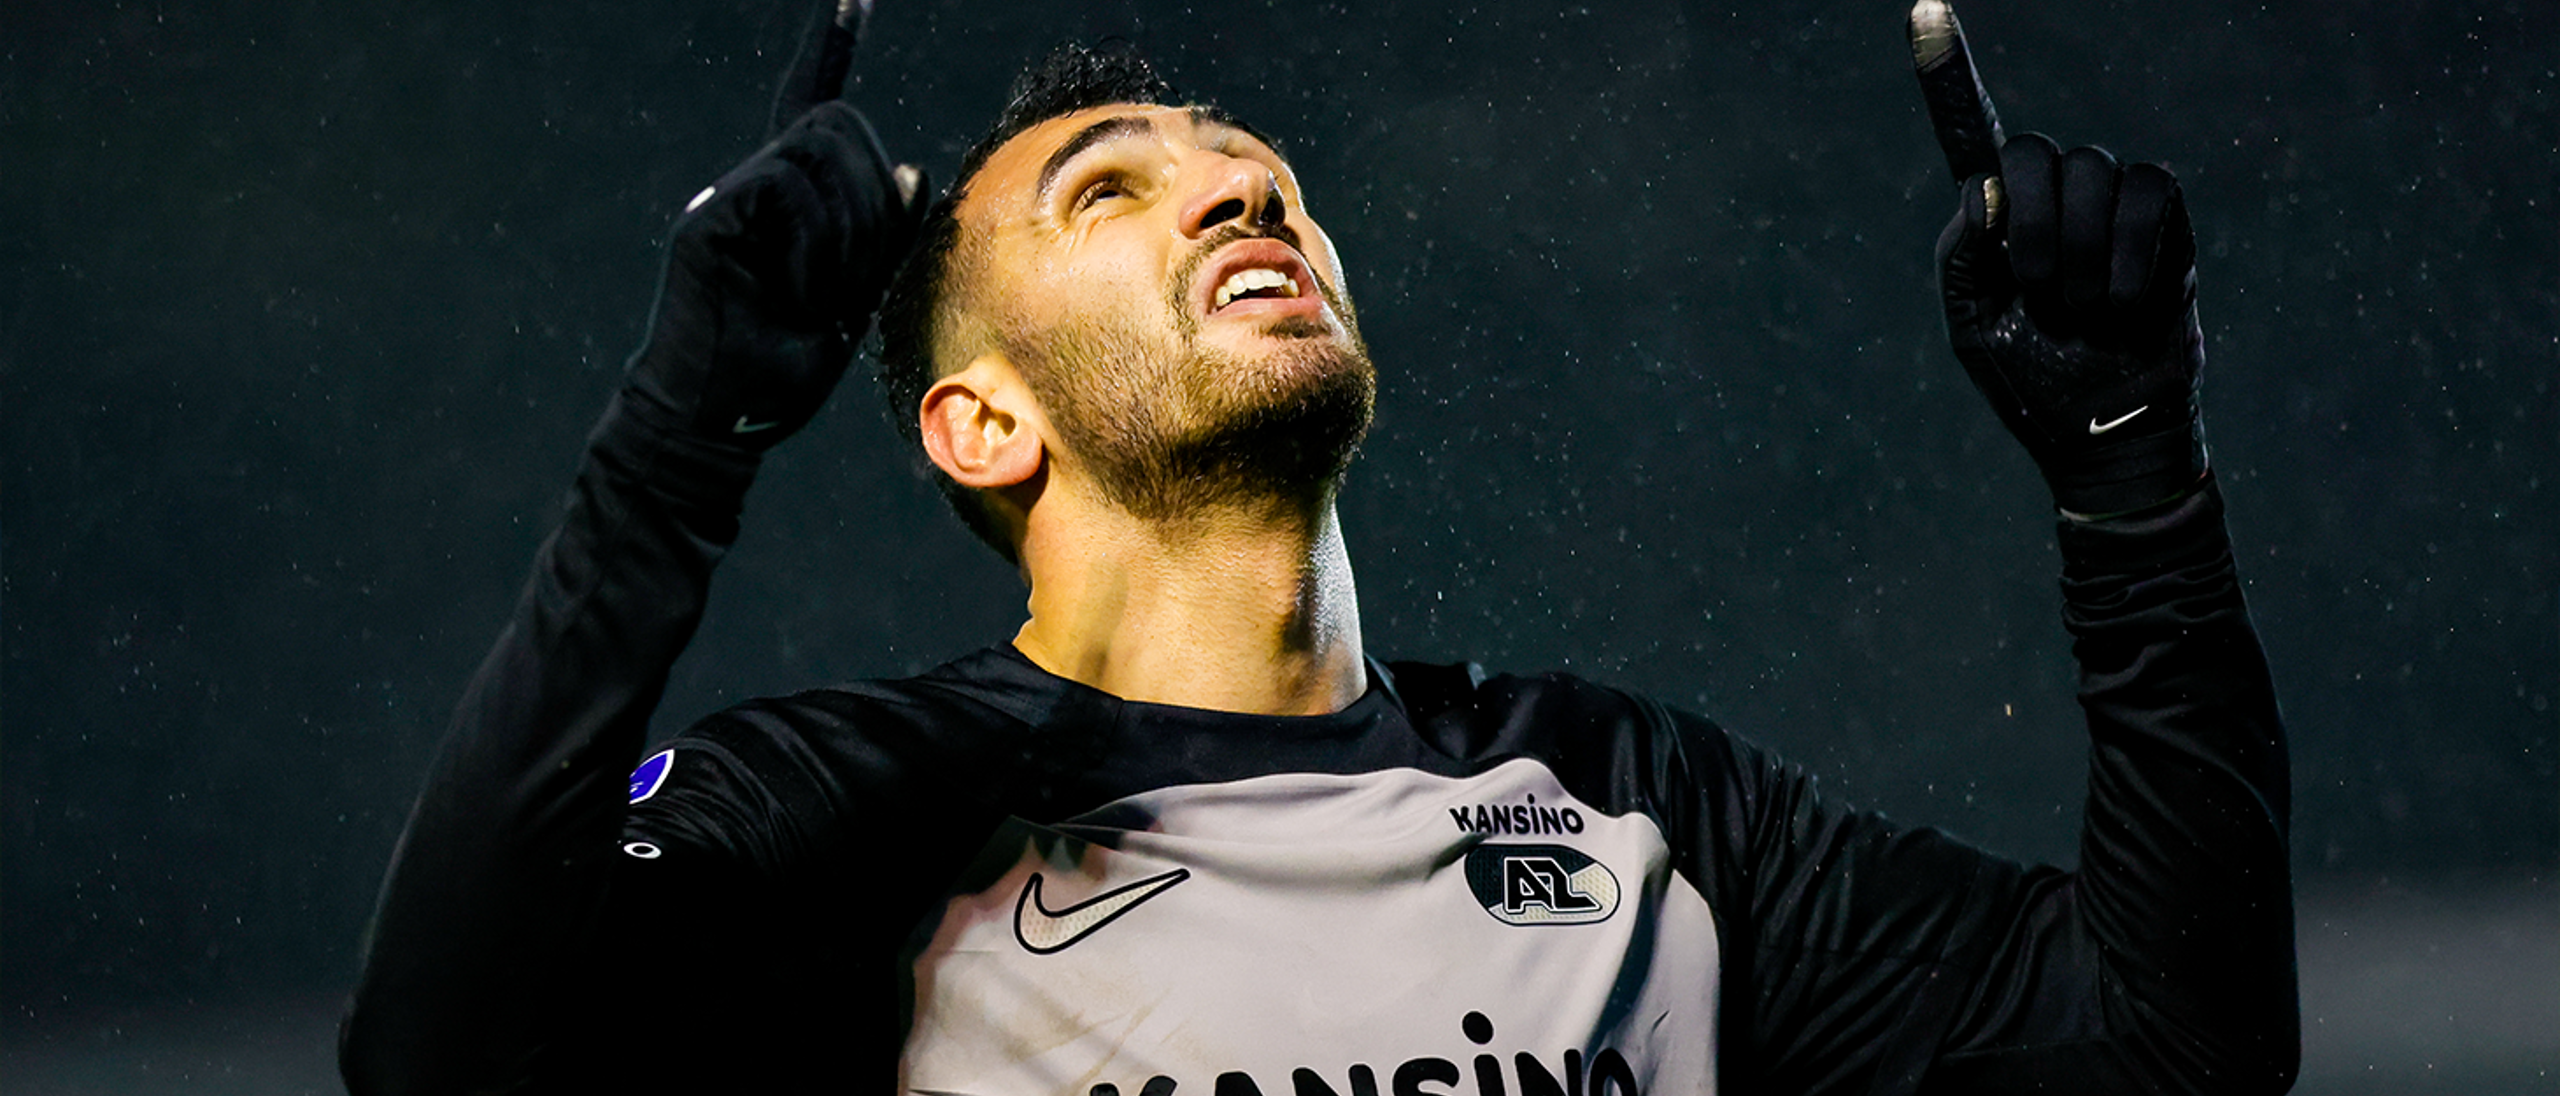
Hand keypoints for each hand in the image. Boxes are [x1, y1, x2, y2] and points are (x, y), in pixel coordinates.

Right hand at [621, 0, 926, 452]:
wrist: (723, 419)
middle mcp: (756, 184)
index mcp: (792, 198)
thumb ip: (880, 236)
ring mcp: (730, 196)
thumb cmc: (784, 367)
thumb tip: (908, 170)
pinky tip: (790, 291)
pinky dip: (811, 245)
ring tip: (816, 292)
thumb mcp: (854, 297)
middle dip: (872, 200)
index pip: (813, 103)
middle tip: (849, 279)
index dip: (832, 45)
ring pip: (822, 153)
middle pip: (841, 127)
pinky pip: (788, 190)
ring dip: (847, 231)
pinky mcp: (709, 218)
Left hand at [1913, 1, 2206, 516]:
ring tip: (2086, 312)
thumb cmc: (2031, 383)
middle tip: (2044, 299)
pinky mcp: (2167, 220)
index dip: (1946, 71)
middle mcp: (2052, 192)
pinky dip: (2131, 253)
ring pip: (2092, 172)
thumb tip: (1987, 188)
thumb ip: (1963, 258)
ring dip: (2081, 259)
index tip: (1923, 7)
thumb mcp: (1973, 328)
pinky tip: (2124, 303)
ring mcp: (2111, 201)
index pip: (1966, 129)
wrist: (2101, 433)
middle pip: (2032, 154)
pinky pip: (2150, 193)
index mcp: (1993, 215)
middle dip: (2032, 233)